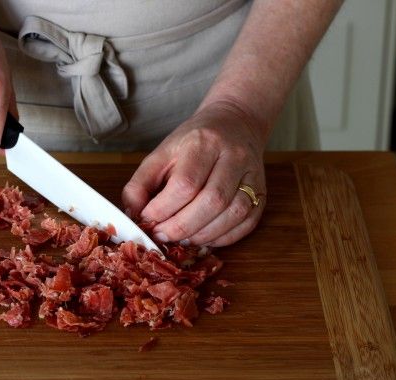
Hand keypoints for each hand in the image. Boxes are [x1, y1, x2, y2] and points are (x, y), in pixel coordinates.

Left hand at [122, 101, 266, 246]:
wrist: (235, 124)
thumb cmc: (192, 142)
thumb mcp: (160, 154)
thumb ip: (140, 183)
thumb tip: (133, 215)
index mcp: (203, 142)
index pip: (185, 183)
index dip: (163, 209)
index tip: (148, 220)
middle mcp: (233, 157)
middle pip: (211, 201)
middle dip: (181, 226)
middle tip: (162, 235)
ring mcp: (253, 175)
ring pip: (233, 214)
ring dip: (202, 235)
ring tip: (181, 238)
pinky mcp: (263, 193)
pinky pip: (246, 223)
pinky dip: (223, 238)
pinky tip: (203, 238)